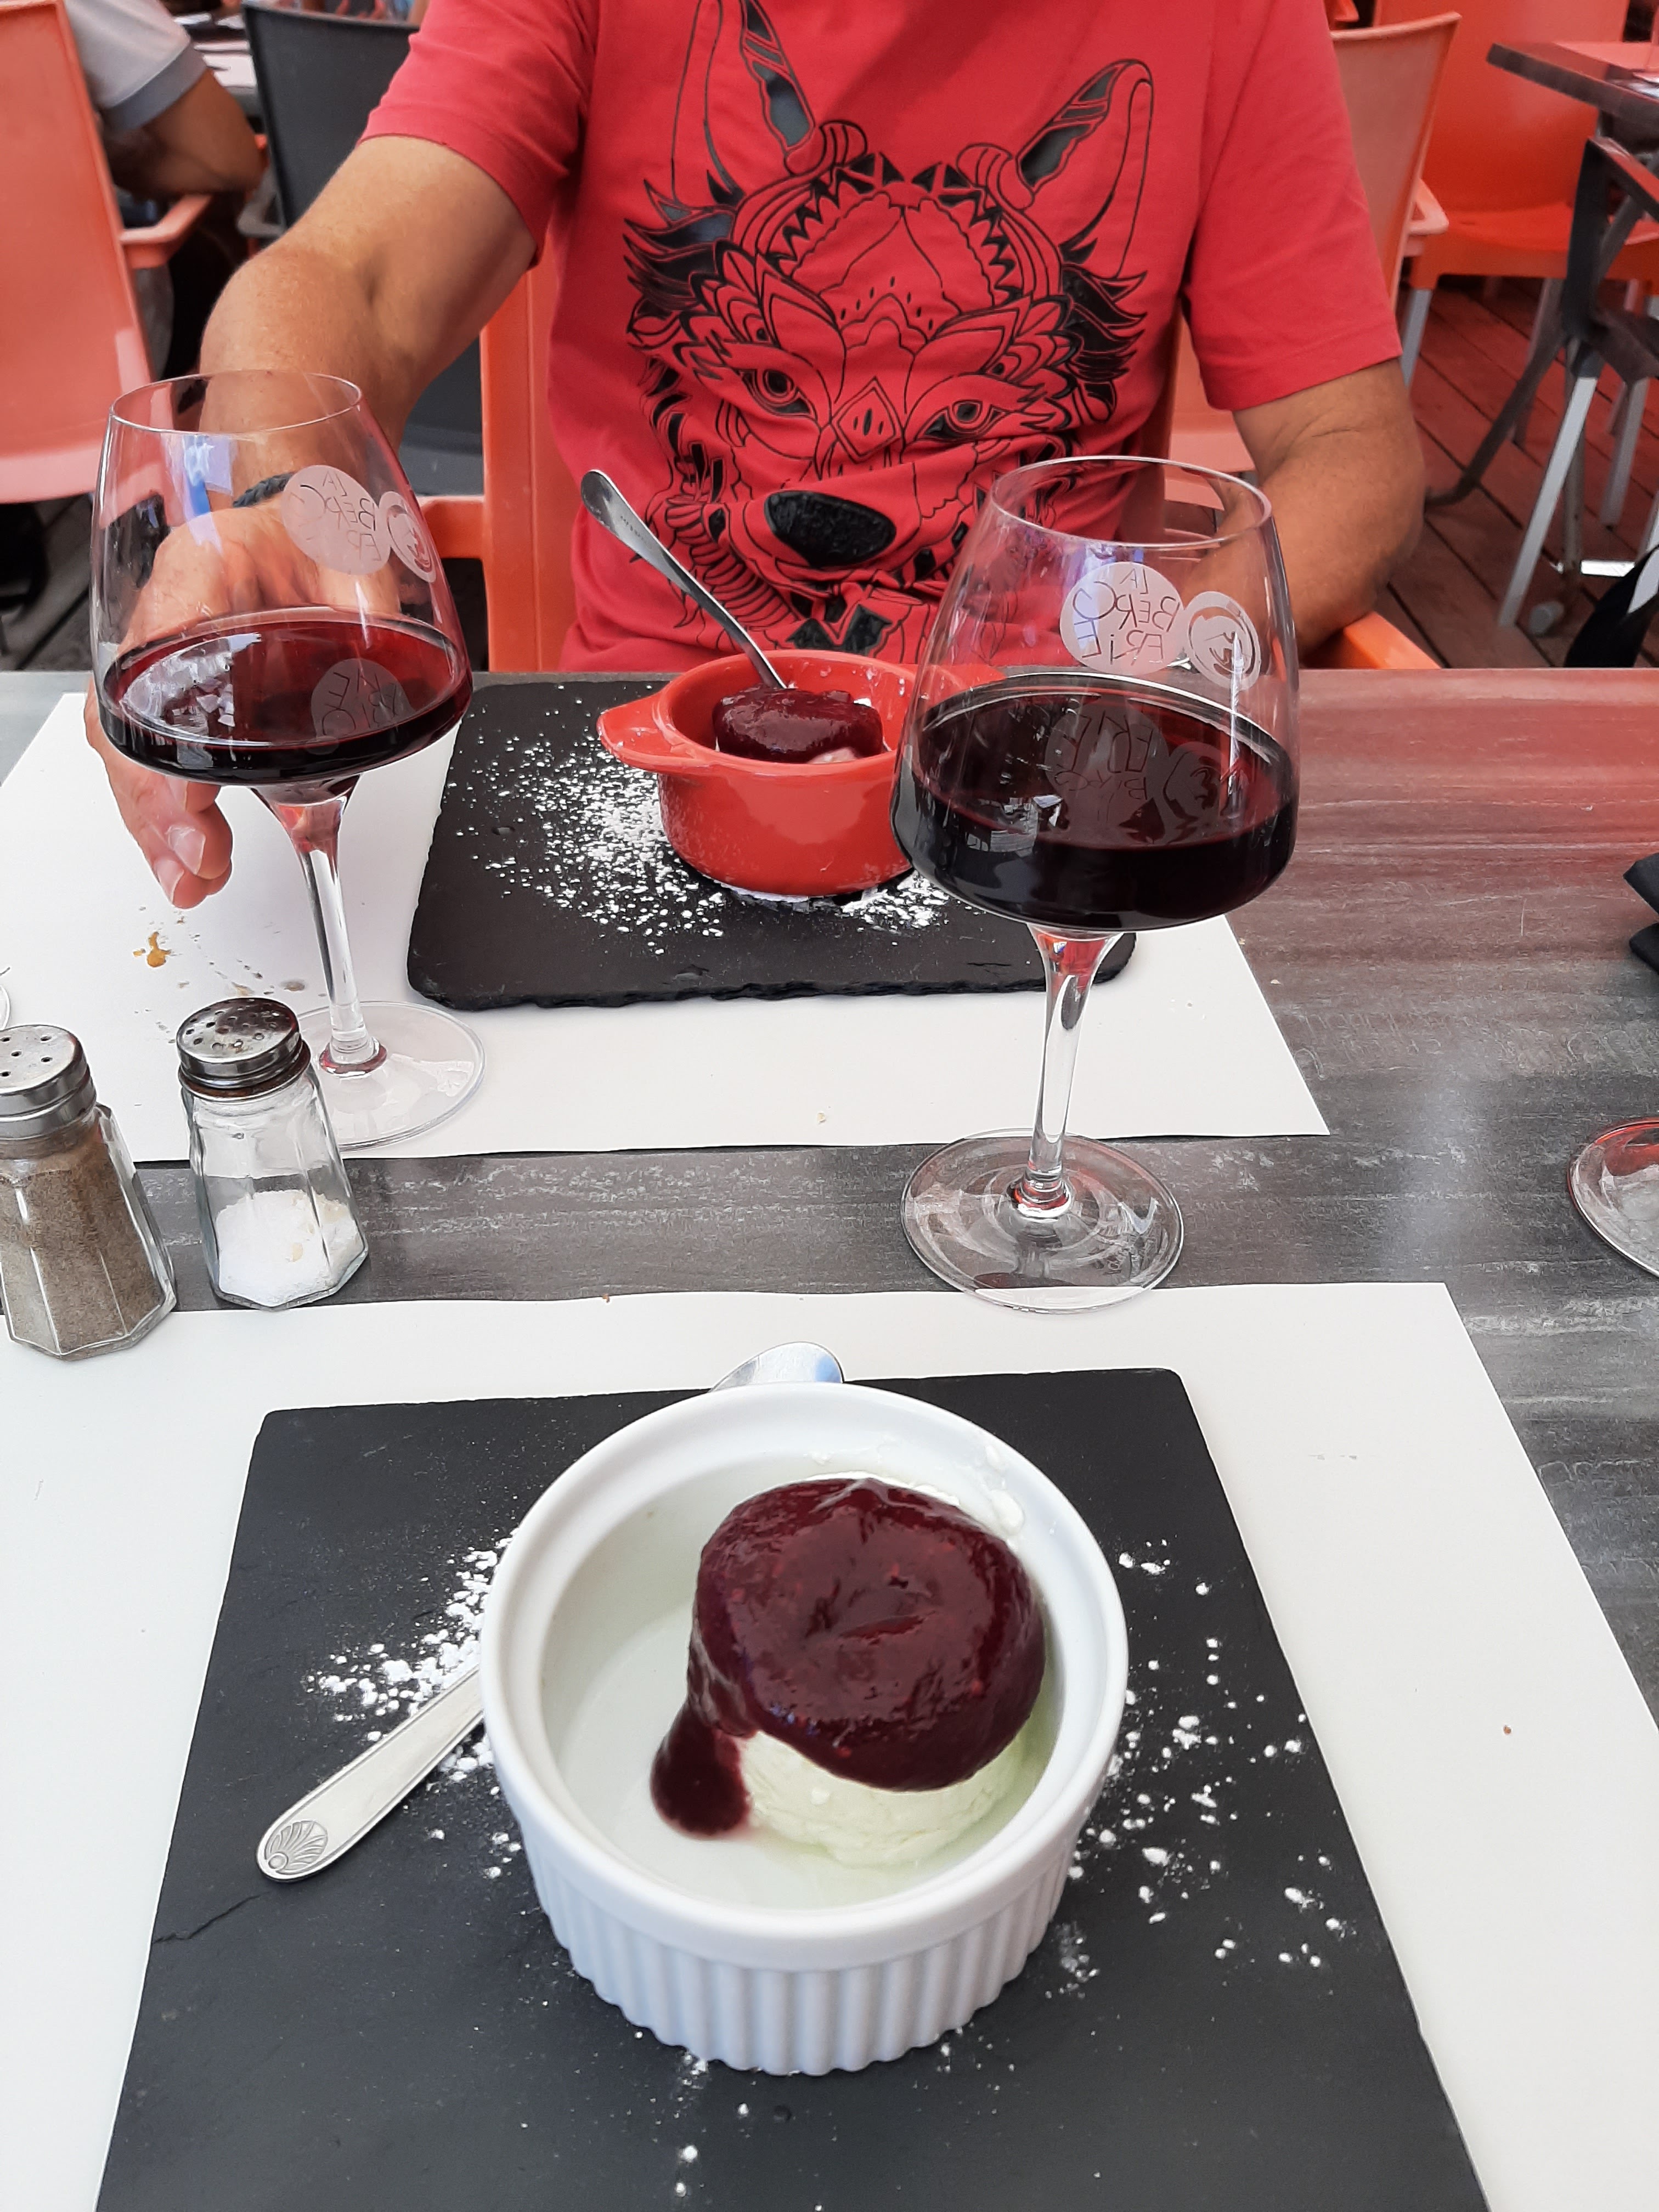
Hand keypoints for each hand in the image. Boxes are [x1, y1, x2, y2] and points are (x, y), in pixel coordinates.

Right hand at [86, 497, 395, 905]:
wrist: (293, 515)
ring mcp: (155, 657)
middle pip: (132, 715)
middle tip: (197, 859)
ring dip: (157, 822)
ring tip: (191, 880)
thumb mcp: (355, 559)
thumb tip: (382, 688)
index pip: (169, 636)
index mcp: (203, 563)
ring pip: (128, 746)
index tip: (191, 788)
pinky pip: (147, 755)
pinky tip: (189, 859)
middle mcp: (163, 612)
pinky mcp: (165, 694)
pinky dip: (164, 813)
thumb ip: (369, 619)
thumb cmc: (314, 530)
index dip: (172, 718)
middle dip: (160, 800)